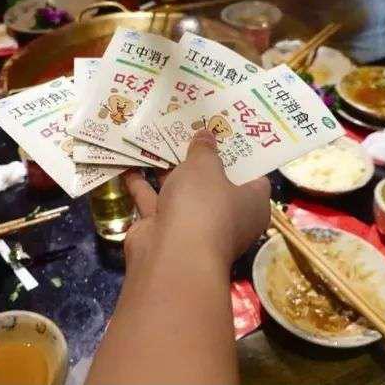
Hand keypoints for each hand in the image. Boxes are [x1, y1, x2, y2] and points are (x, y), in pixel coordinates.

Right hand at [123, 129, 270, 268]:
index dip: (243, 156)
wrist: (171, 254)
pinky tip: (130, 162)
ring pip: (182, 193)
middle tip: (190, 130)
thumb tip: (207, 135)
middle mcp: (227, 218)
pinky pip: (154, 202)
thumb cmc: (204, 205)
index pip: (254, 178)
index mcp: (251, 204)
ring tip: (157, 140)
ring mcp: (194, 227)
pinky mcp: (165, 232)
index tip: (228, 134)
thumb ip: (205, 149)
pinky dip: (142, 185)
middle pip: (215, 183)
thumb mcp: (206, 167)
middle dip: (201, 161)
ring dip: (168, 171)